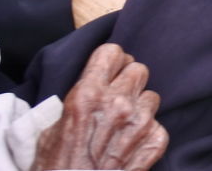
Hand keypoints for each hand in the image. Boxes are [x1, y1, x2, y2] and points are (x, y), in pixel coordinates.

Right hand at [33, 43, 167, 170]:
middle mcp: (118, 103)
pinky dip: (147, 134)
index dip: (112, 61)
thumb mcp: (53, 126)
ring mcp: (140, 122)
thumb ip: (77, 99)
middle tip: (118, 97)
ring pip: (151, 96)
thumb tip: (94, 83)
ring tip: (122, 125)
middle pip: (138, 70)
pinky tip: (130, 145)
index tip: (110, 70)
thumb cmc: (55, 166)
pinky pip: (158, 124)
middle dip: (128, 82)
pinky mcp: (155, 141)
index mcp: (88, 94)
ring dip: (139, 108)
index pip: (112, 52)